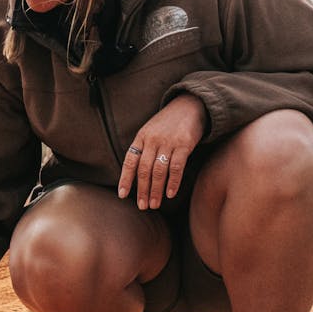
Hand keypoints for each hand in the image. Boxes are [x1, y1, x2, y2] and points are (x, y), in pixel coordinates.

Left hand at [118, 95, 207, 209]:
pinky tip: (170, 194)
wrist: (190, 105)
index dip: (125, 179)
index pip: (130, 161)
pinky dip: (173, 182)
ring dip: (156, 190)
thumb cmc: (168, 123)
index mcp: (141, 137)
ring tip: (155, 204)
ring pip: (159, 171)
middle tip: (143, 206)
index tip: (122, 195)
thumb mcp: (150, 131)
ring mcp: (168, 142)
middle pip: (144, 169)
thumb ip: (143, 148)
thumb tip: (136, 174)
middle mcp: (152, 139)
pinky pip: (176, 167)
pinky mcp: (184, 144)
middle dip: (142, 190)